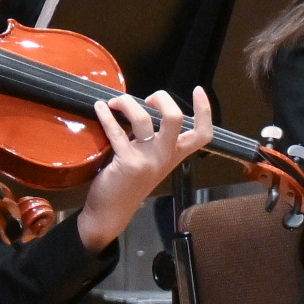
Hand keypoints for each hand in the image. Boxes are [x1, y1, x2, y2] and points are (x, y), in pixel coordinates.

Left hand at [77, 88, 212, 248]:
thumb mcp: (152, 163)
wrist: (111, 213)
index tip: (198, 91)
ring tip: (115, 101)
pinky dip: (106, 116)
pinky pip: (116, 132)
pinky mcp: (127, 162)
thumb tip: (143, 113)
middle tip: (148, 98)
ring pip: (144, 120)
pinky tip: (99, 108)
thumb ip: (154, 142)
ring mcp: (147, 159)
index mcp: (175, 156)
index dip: (204, 110)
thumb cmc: (130, 185)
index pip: (202, 134)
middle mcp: (165, 156)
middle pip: (175, 119)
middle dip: (162, 98)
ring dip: (127, 103)